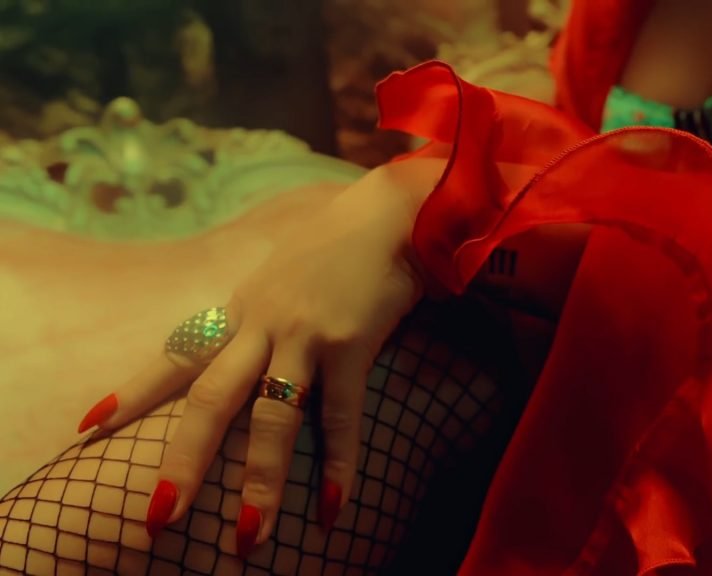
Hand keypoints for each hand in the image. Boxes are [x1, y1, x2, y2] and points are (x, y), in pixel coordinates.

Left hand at [76, 159, 441, 556]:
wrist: (389, 217)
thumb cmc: (336, 249)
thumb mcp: (280, 278)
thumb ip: (257, 317)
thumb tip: (240, 353)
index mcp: (241, 310)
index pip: (176, 355)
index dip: (133, 393)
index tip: (90, 426)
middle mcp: (262, 324)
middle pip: (210, 399)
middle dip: (183, 459)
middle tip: (160, 514)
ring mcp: (304, 334)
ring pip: (271, 416)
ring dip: (260, 479)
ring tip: (250, 534)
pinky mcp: (350, 343)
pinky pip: (341, 414)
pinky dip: (338, 463)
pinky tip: (332, 506)